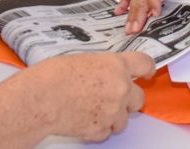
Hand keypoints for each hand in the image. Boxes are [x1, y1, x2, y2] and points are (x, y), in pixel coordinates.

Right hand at [21, 51, 153, 141]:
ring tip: (91, 108)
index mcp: (116, 66)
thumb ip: (103, 67)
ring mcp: (112, 112)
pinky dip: (98, 127)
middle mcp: (120, 89)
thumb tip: (107, 74)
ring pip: (124, 119)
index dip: (148, 68)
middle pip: (139, 98)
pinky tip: (82, 118)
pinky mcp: (101, 130)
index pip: (144, 63)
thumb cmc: (54, 75)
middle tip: (113, 96)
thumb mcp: (84, 59)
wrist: (40, 99)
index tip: (149, 72)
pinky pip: (106, 130)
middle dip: (129, 99)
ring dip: (113, 115)